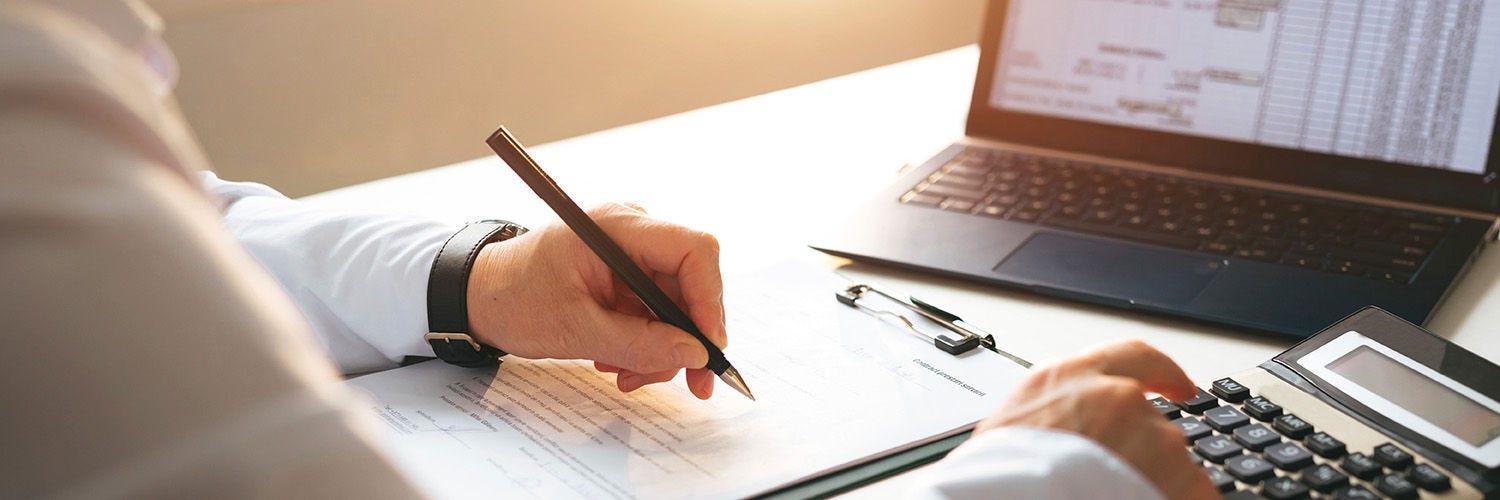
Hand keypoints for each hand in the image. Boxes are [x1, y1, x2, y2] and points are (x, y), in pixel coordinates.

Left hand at [464, 202, 727, 398]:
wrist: (479, 295)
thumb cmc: (513, 298)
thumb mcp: (575, 330)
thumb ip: (638, 345)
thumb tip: (693, 355)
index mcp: (618, 227)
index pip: (694, 250)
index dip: (710, 299)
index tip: (708, 347)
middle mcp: (633, 232)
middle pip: (692, 283)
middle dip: (687, 337)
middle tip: (690, 384)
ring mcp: (632, 254)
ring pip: (678, 305)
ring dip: (662, 348)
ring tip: (627, 375)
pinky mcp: (628, 275)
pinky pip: (657, 311)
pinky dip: (646, 342)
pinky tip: (619, 361)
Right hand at [974, 340, 1217, 499]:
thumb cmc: (1002, 479)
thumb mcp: (1007, 428)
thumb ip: (1050, 413)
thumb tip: (1059, 429)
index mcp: (1069, 378)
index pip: (1134, 356)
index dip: (1165, 373)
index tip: (1180, 387)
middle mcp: (1118, 397)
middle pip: (1151, 419)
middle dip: (1142, 450)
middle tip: (1121, 479)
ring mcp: (1154, 437)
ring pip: (1171, 460)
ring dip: (1153, 479)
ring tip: (1117, 496)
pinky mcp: (1181, 478)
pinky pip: (1192, 491)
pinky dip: (1172, 498)